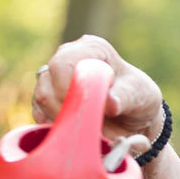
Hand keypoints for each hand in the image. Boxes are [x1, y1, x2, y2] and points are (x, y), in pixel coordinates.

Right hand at [32, 35, 163, 151]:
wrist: (132, 119)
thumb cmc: (139, 100)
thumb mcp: (140, 96)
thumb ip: (125, 98)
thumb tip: (110, 103)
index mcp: (92, 48)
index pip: (63, 63)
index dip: (69, 89)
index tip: (89, 110)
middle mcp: (68, 57)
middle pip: (47, 82)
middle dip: (67, 108)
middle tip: (90, 124)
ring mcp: (53, 77)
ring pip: (41, 99)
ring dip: (63, 119)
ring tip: (89, 128)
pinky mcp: (46, 98)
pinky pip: (39, 114)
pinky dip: (56, 126)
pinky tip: (76, 130)